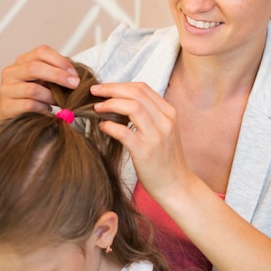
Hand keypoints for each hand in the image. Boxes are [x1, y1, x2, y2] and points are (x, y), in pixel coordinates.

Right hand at [0, 45, 79, 123]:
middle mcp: (11, 72)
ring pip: (33, 89)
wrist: (9, 116)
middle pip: (35, 67)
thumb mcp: (42, 81)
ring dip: (51, 96)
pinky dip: (43, 108)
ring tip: (60, 102)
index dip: (60, 61)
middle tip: (74, 85)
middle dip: (58, 75)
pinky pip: (29, 105)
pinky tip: (47, 110)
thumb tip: (75, 78)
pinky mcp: (6, 106)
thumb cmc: (30, 97)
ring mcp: (6, 89)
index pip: (41, 52)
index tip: (74, 74)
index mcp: (22, 61)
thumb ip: (54, 75)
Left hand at [90, 81, 191, 200]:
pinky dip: (110, 126)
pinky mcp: (145, 152)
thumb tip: (120, 102)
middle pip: (136, 93)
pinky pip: (124, 132)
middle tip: (94, 91)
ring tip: (96, 108)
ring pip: (132, 107)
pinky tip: (103, 127)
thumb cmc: (165, 159)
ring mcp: (156, 136)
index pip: (142, 88)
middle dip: (111, 89)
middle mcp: (165, 121)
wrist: (176, 186)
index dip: (119, 84)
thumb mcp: (163, 131)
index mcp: (169, 113)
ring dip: (110, 104)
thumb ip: (148, 115)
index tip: (103, 88)